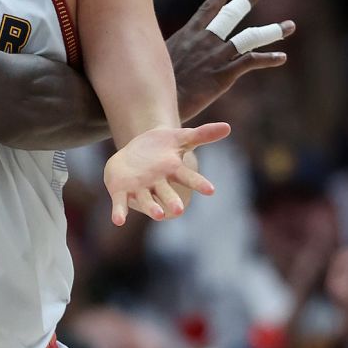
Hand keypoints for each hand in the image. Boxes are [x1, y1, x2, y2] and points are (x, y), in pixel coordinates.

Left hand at [103, 122, 227, 225]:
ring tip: (158, 214)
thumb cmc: (160, 147)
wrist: (134, 152)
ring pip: (146, 201)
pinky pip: (121, 204)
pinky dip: (120, 212)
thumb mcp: (179, 137)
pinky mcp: (122, 191)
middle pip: (167, 194)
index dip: (199, 184)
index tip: (211, 190)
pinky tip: (119, 220)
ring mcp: (140, 189)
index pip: (188, 178)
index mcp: (172, 171)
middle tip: (179, 210)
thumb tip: (228, 127)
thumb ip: (202, 134)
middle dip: (172, 201)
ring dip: (151, 208)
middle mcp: (158, 184)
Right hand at [168, 0, 295, 120]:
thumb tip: (163, 51)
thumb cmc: (154, 83)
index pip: (209, 8)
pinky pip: (251, 62)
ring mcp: (216, 56)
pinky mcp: (223, 75)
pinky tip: (282, 57)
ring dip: (272, 31)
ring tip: (291, 25)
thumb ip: (170, 51)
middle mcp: (205, 40)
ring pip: (250, 38)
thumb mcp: (157, 57)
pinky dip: (268, 59)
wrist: (157, 100)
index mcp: (189, 34)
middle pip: (232, 13)